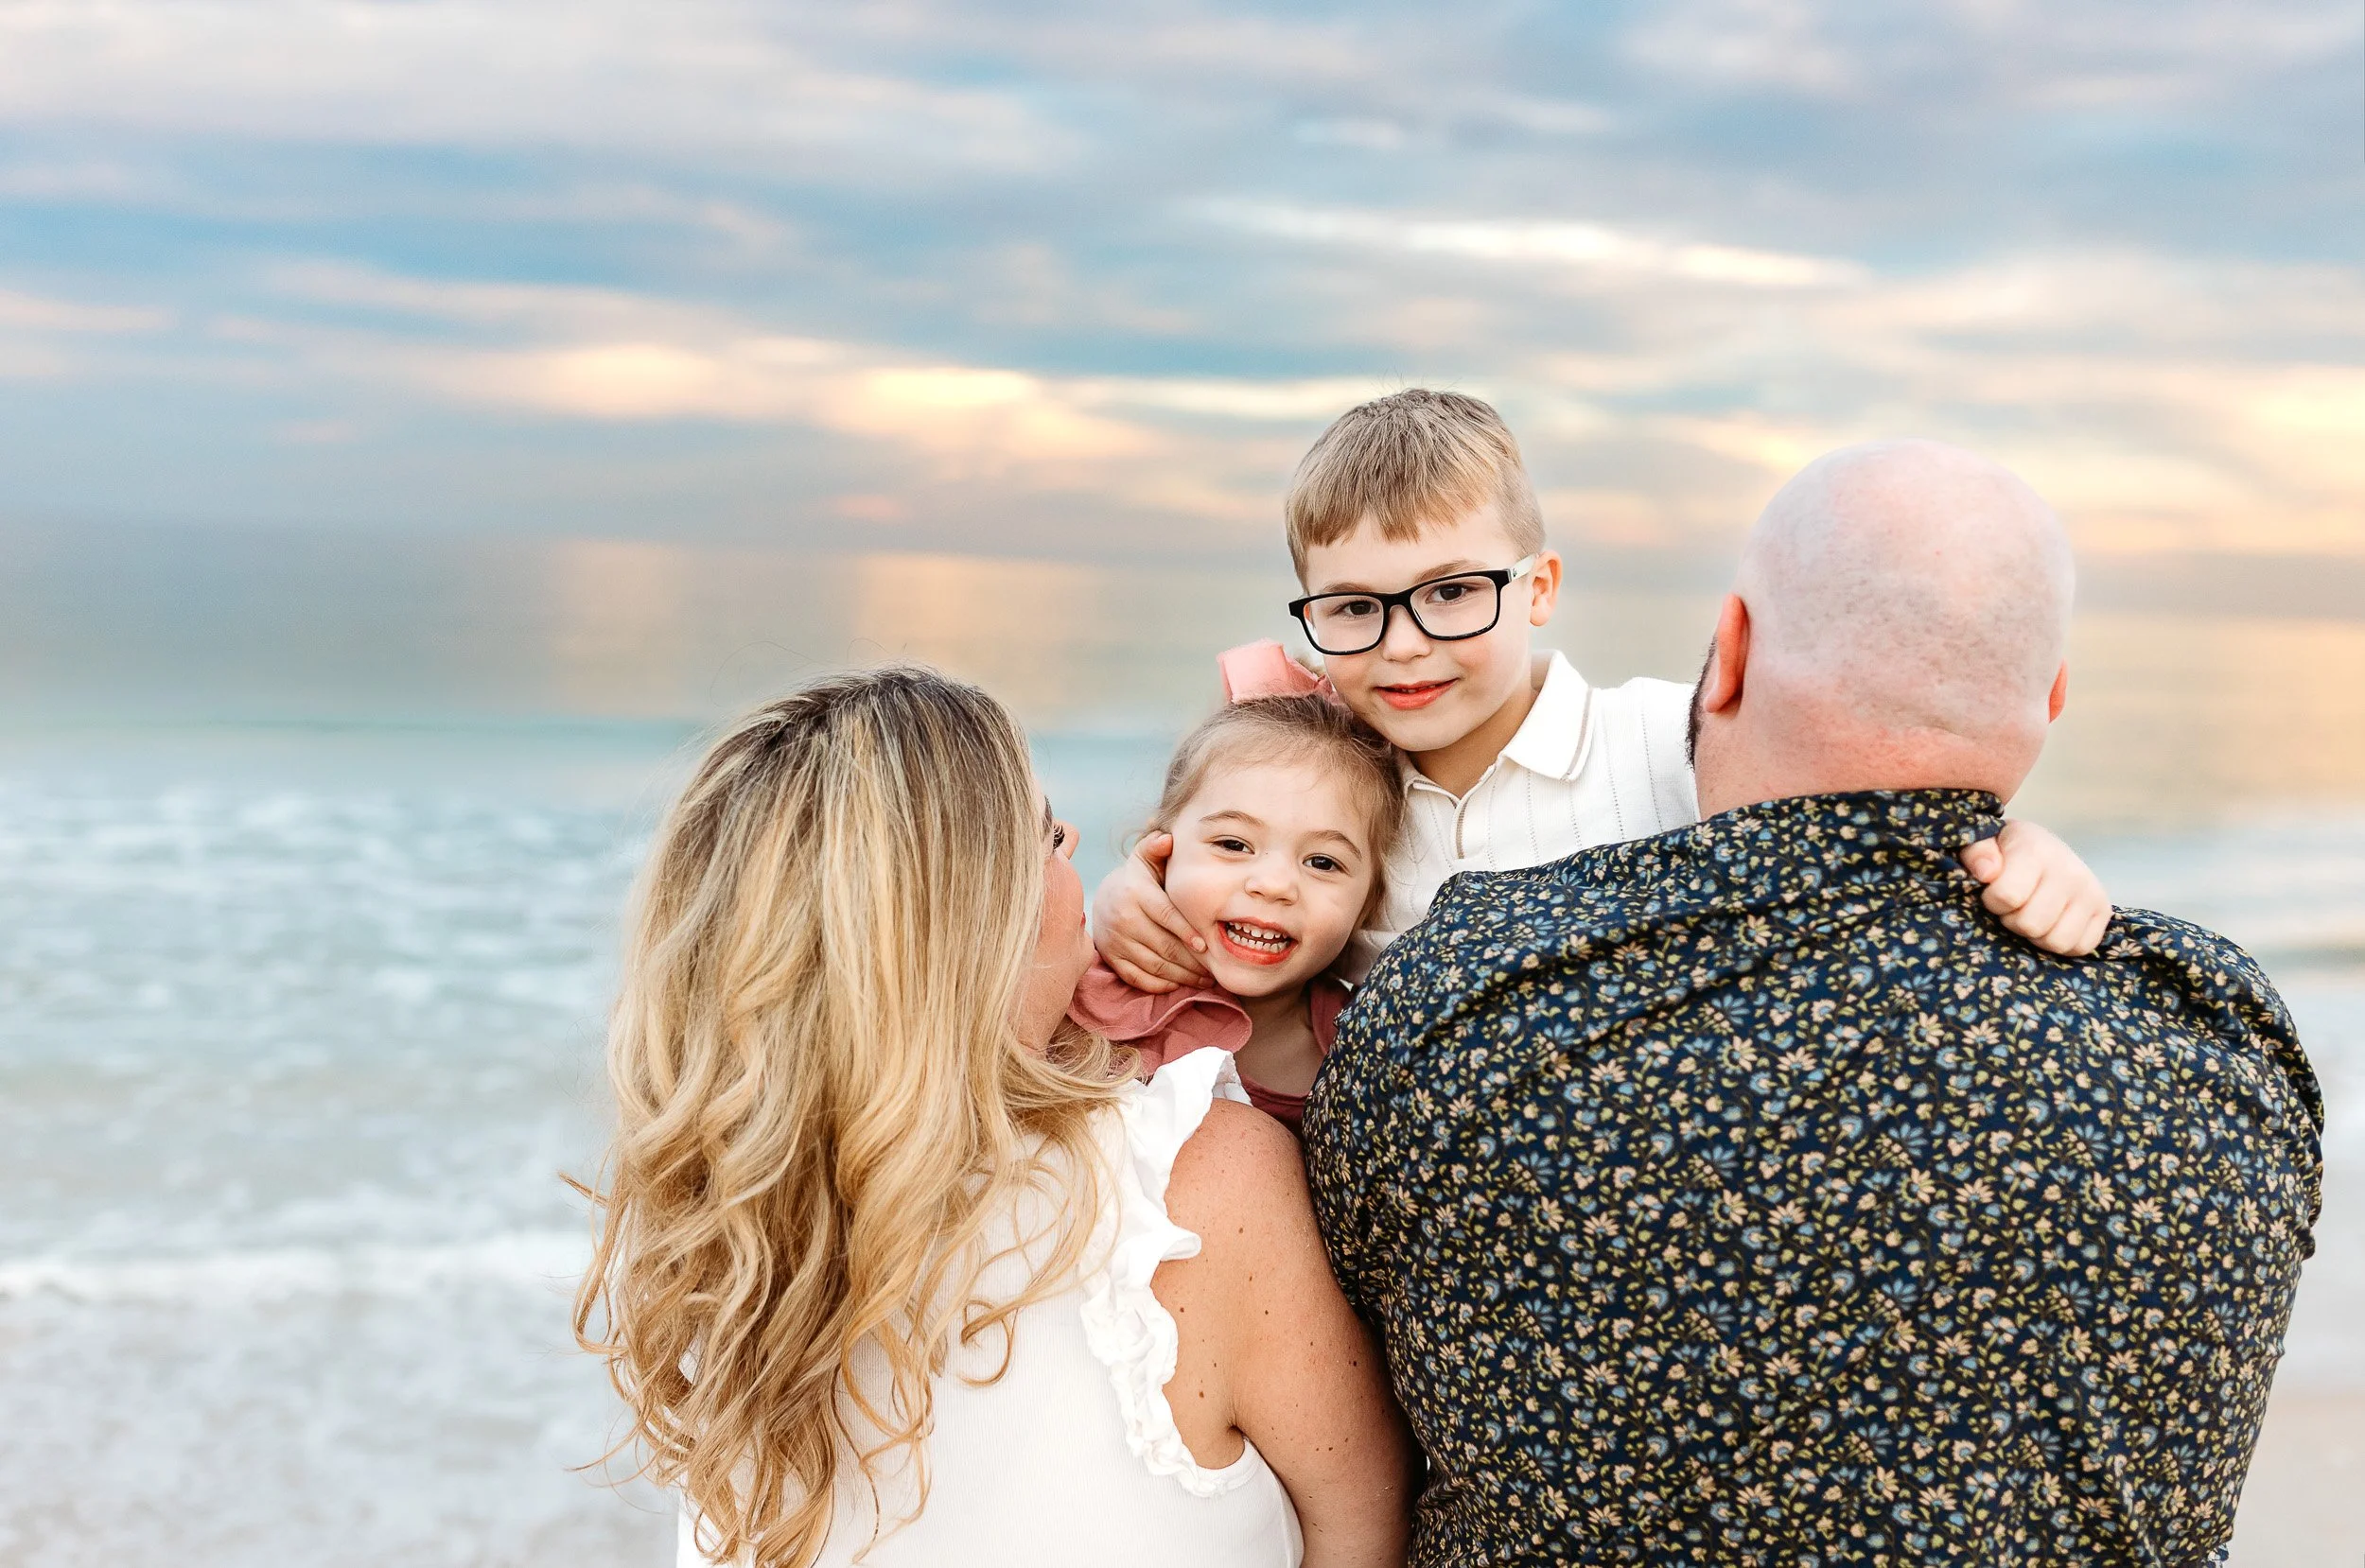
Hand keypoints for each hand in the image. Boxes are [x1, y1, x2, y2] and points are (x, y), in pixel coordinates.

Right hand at [1089, 832, 1211, 992]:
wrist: (1102, 900)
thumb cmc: (1135, 880)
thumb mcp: (1143, 860)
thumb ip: (1156, 847)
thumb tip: (1168, 838)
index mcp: (1135, 894)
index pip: (1165, 916)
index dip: (1186, 932)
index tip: (1206, 946)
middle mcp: (1123, 919)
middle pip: (1163, 945)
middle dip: (1191, 961)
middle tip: (1214, 968)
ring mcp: (1116, 942)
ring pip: (1154, 965)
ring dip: (1182, 976)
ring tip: (1203, 978)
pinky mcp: (1112, 959)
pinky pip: (1138, 978)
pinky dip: (1160, 985)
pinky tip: (1179, 983)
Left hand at [1959, 819, 2111, 957]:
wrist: (2043, 849)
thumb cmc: (2007, 853)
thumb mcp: (1983, 845)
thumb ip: (1977, 855)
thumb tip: (1986, 873)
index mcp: (2037, 850)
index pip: (2007, 896)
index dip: (1992, 901)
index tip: (1993, 891)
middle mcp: (2070, 870)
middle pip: (2031, 925)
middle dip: (2013, 920)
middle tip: (2014, 905)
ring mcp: (2091, 892)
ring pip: (2056, 941)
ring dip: (2036, 935)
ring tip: (2032, 913)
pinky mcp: (2103, 910)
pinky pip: (2079, 947)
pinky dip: (2061, 943)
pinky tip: (2051, 923)